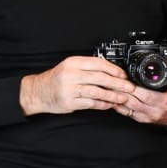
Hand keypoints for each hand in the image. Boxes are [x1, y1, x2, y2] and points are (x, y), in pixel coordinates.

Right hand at [20, 55, 135, 115]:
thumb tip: (113, 72)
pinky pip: (90, 103)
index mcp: (73, 63)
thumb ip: (88, 68)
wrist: (37, 92)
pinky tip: (109, 104)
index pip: (98, 63)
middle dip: (118, 83)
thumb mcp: (70, 67)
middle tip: (129, 87)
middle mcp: (71, 74)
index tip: (123, 74)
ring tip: (122, 98)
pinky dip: (102, 104)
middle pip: (100, 78)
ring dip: (112, 96)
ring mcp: (69, 89)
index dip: (114, 69)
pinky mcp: (69, 102)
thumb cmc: (57, 79)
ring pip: (96, 92)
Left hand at [115, 63, 166, 126]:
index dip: (134, 88)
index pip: (146, 95)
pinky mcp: (142, 119)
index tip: (125, 79)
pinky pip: (126, 113)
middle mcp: (154, 111)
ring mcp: (147, 117)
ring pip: (127, 108)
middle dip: (122, 91)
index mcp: (164, 102)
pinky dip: (118, 105)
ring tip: (110, 87)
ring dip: (117, 98)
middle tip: (112, 81)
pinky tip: (113, 98)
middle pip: (133, 101)